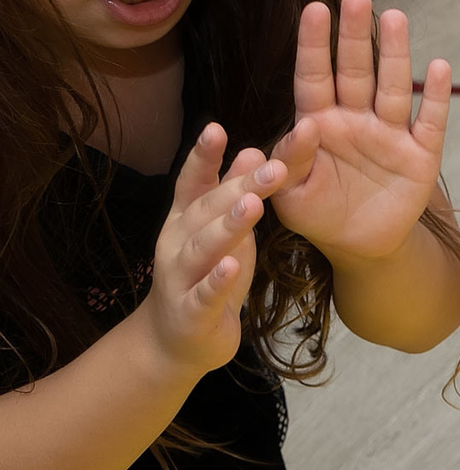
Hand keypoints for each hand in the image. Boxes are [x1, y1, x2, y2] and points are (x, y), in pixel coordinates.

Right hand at [142, 125, 289, 374]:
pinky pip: (205, 294)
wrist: (176, 340)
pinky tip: (232, 266)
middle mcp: (176, 244)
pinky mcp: (192, 312)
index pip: (192, 183)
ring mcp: (181, 278)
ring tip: (252, 205)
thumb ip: (234, 194)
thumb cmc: (207, 274)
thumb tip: (253, 150)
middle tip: (274, 166)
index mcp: (184, 220)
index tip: (216, 128)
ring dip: (227, 227)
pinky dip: (218, 280)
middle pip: (207, 211)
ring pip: (203, 249)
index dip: (203, 157)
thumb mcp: (224, 231)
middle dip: (239, 187)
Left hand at [270, 0, 450, 264]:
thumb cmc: (317, 214)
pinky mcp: (421, 155)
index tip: (313, 8)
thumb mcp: (286, 193)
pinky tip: (440, 66)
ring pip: (393, 87)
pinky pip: (431, 121)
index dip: (313, 44)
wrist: (359, 247)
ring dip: (395, 54)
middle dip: (355, 36)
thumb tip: (305, 125)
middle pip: (355, 71)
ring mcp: (390, 135)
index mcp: (318, 123)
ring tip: (395, 18)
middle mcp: (356, 119)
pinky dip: (437, 96)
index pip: (314, 76)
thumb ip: (289, 160)